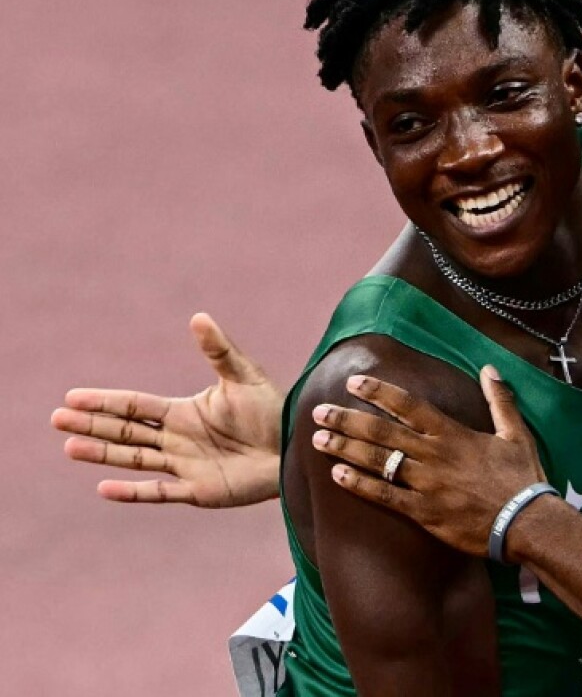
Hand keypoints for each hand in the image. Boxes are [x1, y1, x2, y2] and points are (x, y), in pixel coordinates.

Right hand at [52, 313, 283, 506]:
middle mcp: (178, 439)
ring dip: (102, 454)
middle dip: (93, 424)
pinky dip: (133, 491)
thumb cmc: (274, 411)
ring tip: (70, 446)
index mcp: (184, 412)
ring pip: (135, 459)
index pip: (135, 405)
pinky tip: (104, 488)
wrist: (296, 446)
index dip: (105, 400)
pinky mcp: (199, 490)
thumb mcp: (244, 377)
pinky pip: (159, 491)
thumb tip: (198, 317)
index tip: (73, 397)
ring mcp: (185, 465)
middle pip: (126, 431)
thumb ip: (219, 351)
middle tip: (57, 418)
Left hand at [312, 367, 545, 557]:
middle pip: (383, 432)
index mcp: (454, 433)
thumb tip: (490, 369)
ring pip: (378, 462)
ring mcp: (426, 484)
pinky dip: (360, 486)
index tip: (355, 383)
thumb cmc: (522, 478)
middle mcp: (434, 455)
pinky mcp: (424, 512)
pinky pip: (385, 496)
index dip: (380, 392)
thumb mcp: (516, 433)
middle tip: (320, 410)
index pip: (409, 406)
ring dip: (346, 448)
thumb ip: (500, 400)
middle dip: (348, 419)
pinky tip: (337, 476)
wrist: (527, 523)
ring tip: (318, 438)